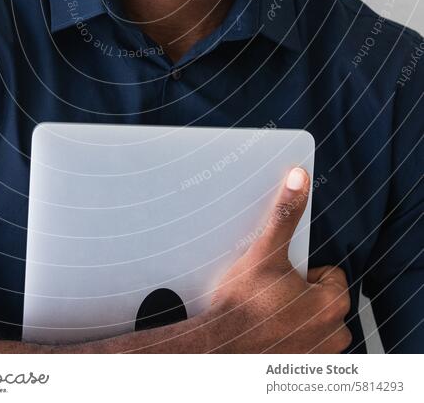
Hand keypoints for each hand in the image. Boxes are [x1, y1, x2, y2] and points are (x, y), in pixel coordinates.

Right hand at [205, 167, 351, 352]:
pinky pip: (306, 346)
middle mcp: (334, 335)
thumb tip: (299, 180)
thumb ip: (285, 215)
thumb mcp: (265, 252)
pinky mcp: (304, 372)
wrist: (217, 348)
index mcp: (332, 304)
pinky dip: (292, 341)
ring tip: (268, 316)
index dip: (303, 271)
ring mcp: (320, 357)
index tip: (280, 280)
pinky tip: (268, 335)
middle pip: (324, 299)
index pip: (330, 274)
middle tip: (272, 296)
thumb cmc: (241, 304)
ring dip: (298, 318)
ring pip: (316, 323)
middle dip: (302, 296)